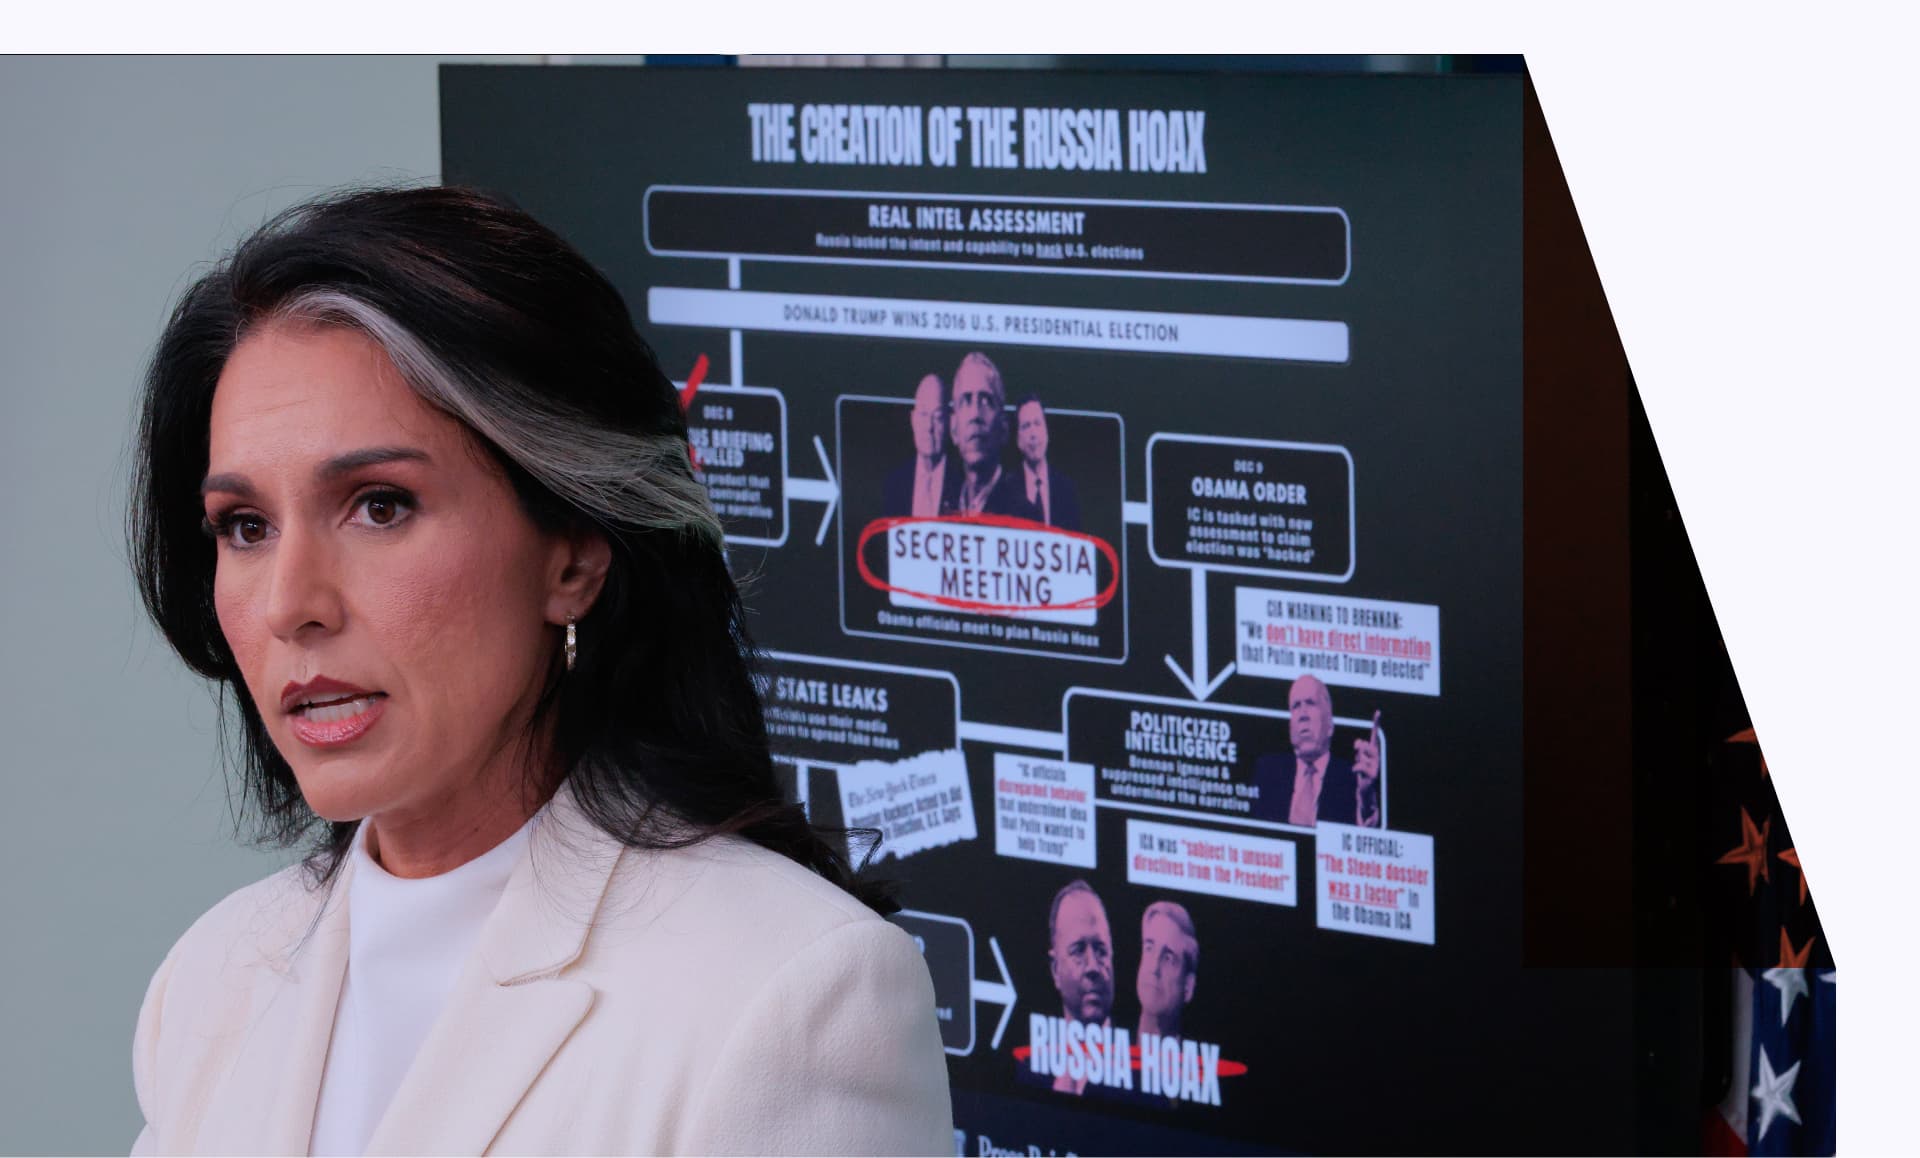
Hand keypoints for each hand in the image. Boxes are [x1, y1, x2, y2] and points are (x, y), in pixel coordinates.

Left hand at [1353, 710, 1381, 826]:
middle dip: (1359, 747)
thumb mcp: (1359, 756)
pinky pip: (1359, 766)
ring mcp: (1376, 765)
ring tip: (1360, 768)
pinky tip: (1357, 773)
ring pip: (1361, 756)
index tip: (1378, 712)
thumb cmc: (1362, 770)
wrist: (1365, 788)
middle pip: (1366, 744)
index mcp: (1374, 750)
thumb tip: (1359, 743)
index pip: (1374, 735)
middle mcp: (1377, 756)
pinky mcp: (1373, 774)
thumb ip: (1360, 747)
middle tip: (1357, 752)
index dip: (1376, 723)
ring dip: (1357, 761)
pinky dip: (1355, 769)